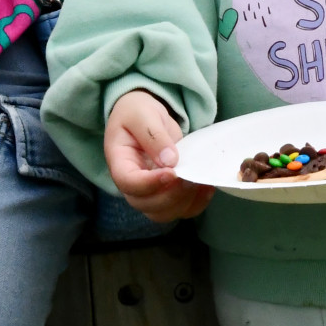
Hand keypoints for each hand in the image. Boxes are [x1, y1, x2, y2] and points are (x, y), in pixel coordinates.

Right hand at [104, 89, 213, 221]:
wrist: (144, 117)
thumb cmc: (137, 112)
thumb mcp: (141, 114)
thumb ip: (153, 135)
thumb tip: (170, 160)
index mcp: (119, 162)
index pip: (129, 183)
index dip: (149, 184)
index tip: (171, 173)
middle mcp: (131, 184)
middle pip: (146, 204)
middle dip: (171, 196)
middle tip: (189, 176)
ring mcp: (149, 192)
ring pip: (164, 213)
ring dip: (185, 202)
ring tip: (200, 182)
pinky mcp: (166, 192)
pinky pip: (180, 209)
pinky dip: (196, 204)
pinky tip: (207, 187)